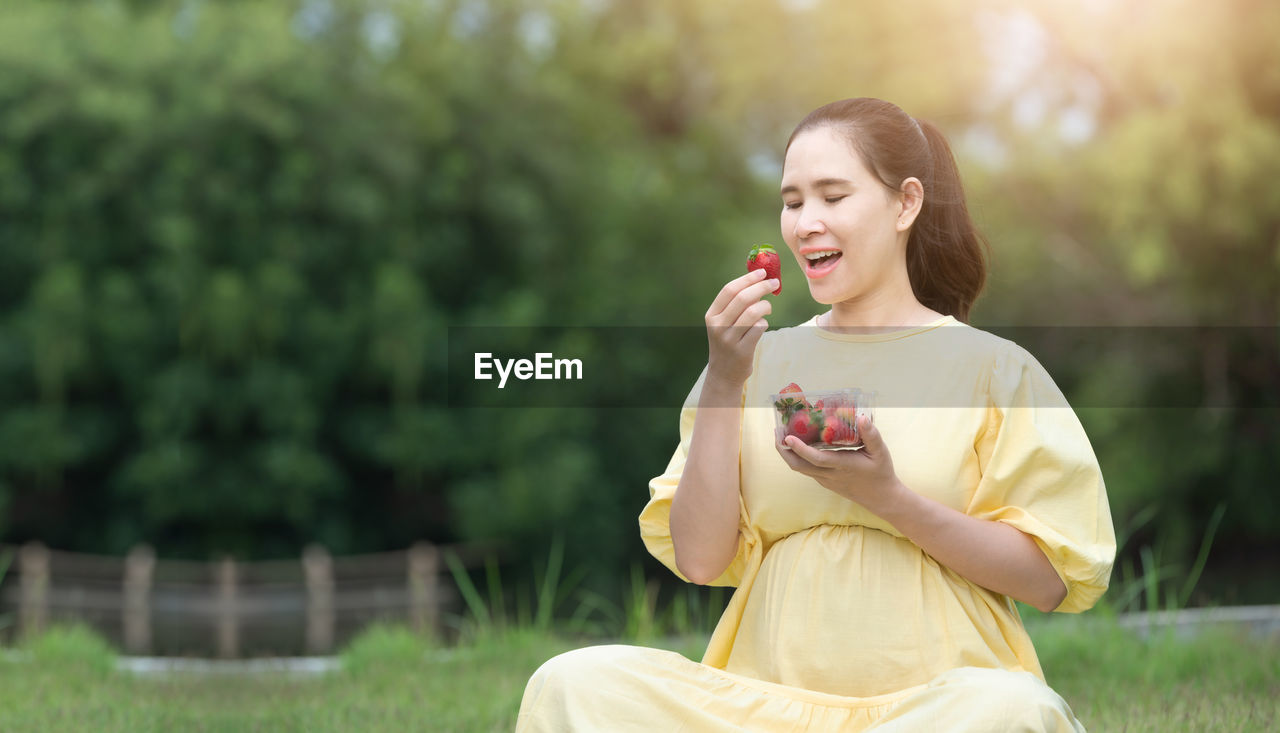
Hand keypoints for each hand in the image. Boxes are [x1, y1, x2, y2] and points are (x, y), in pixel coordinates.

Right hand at [703, 268, 777, 389]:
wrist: (723, 374)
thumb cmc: (728, 342)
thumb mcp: (724, 323)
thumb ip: (736, 305)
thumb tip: (758, 281)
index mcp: (712, 315)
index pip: (729, 290)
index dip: (747, 279)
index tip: (762, 272)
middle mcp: (718, 326)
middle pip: (742, 298)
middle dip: (761, 287)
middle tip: (774, 283)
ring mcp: (729, 339)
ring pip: (753, 312)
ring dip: (765, 305)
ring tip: (768, 307)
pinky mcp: (742, 350)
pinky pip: (759, 328)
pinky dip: (764, 322)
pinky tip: (763, 324)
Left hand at [775, 415, 905, 514]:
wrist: (881, 498)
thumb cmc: (881, 473)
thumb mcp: (881, 452)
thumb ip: (871, 435)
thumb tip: (862, 417)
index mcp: (842, 466)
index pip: (816, 459)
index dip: (800, 448)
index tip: (787, 437)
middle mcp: (829, 475)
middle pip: (798, 466)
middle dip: (783, 450)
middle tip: (777, 431)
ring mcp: (825, 480)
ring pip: (799, 468)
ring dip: (787, 453)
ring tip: (782, 434)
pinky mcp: (824, 481)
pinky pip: (806, 469)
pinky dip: (797, 457)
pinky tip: (798, 444)